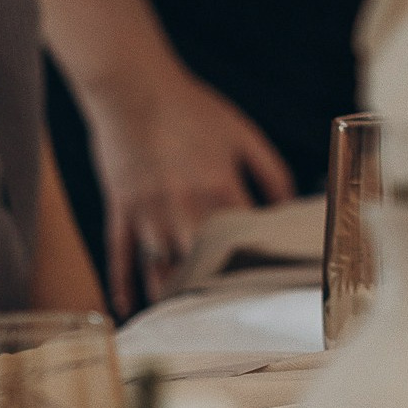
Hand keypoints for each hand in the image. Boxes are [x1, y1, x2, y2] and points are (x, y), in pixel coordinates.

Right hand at [82, 64, 293, 313]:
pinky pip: (121, 257)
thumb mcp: (242, 132)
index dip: (253, 264)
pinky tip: (132, 307)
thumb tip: (286, 206)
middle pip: (200, 265)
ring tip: (184, 319)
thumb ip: (269, 170)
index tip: (265, 285)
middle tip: (224, 314)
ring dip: (171, 295)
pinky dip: (124, 284)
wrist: (136, 89)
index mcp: (220, 187)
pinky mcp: (120, 211)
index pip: (242, 241)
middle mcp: (184, 208)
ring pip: (160, 269)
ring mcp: (148, 213)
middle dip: (212, 291)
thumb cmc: (192, 109)